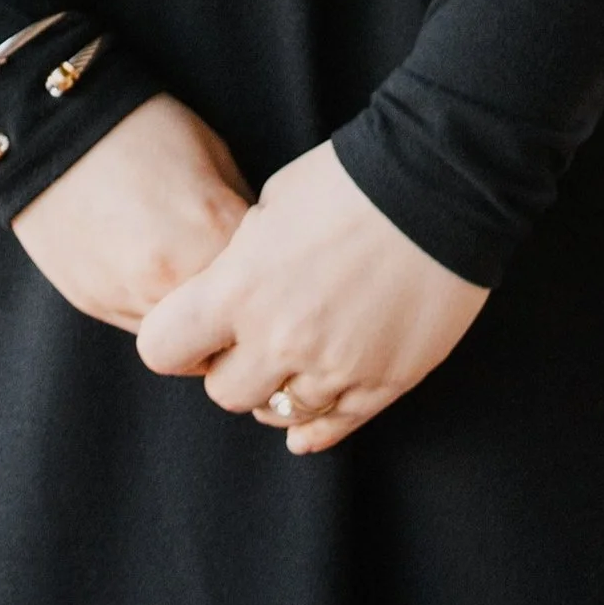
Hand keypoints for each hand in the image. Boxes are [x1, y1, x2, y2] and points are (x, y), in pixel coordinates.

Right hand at [9, 94, 252, 331]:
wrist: (53, 127)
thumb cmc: (143, 129)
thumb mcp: (215, 156)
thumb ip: (241, 217)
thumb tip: (259, 255)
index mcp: (211, 237)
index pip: (268, 289)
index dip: (275, 276)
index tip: (274, 265)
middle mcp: (171, 281)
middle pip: (229, 331)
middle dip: (239, 313)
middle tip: (240, 284)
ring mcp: (128, 299)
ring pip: (185, 346)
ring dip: (197, 320)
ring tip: (191, 271)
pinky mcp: (94, 304)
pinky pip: (144, 327)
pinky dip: (158, 312)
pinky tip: (156, 269)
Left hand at [133, 139, 487, 452]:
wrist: (440, 181)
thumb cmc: (348, 179)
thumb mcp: (270, 205)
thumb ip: (239, 262)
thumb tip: (231, 292)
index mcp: (239, 290)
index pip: (163, 349)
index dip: (174, 340)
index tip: (193, 329)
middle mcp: (280, 340)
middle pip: (225, 393)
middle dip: (231, 368)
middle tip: (251, 341)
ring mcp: (335, 367)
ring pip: (279, 415)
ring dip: (278, 392)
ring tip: (293, 361)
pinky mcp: (384, 382)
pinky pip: (335, 426)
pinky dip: (317, 424)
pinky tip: (309, 419)